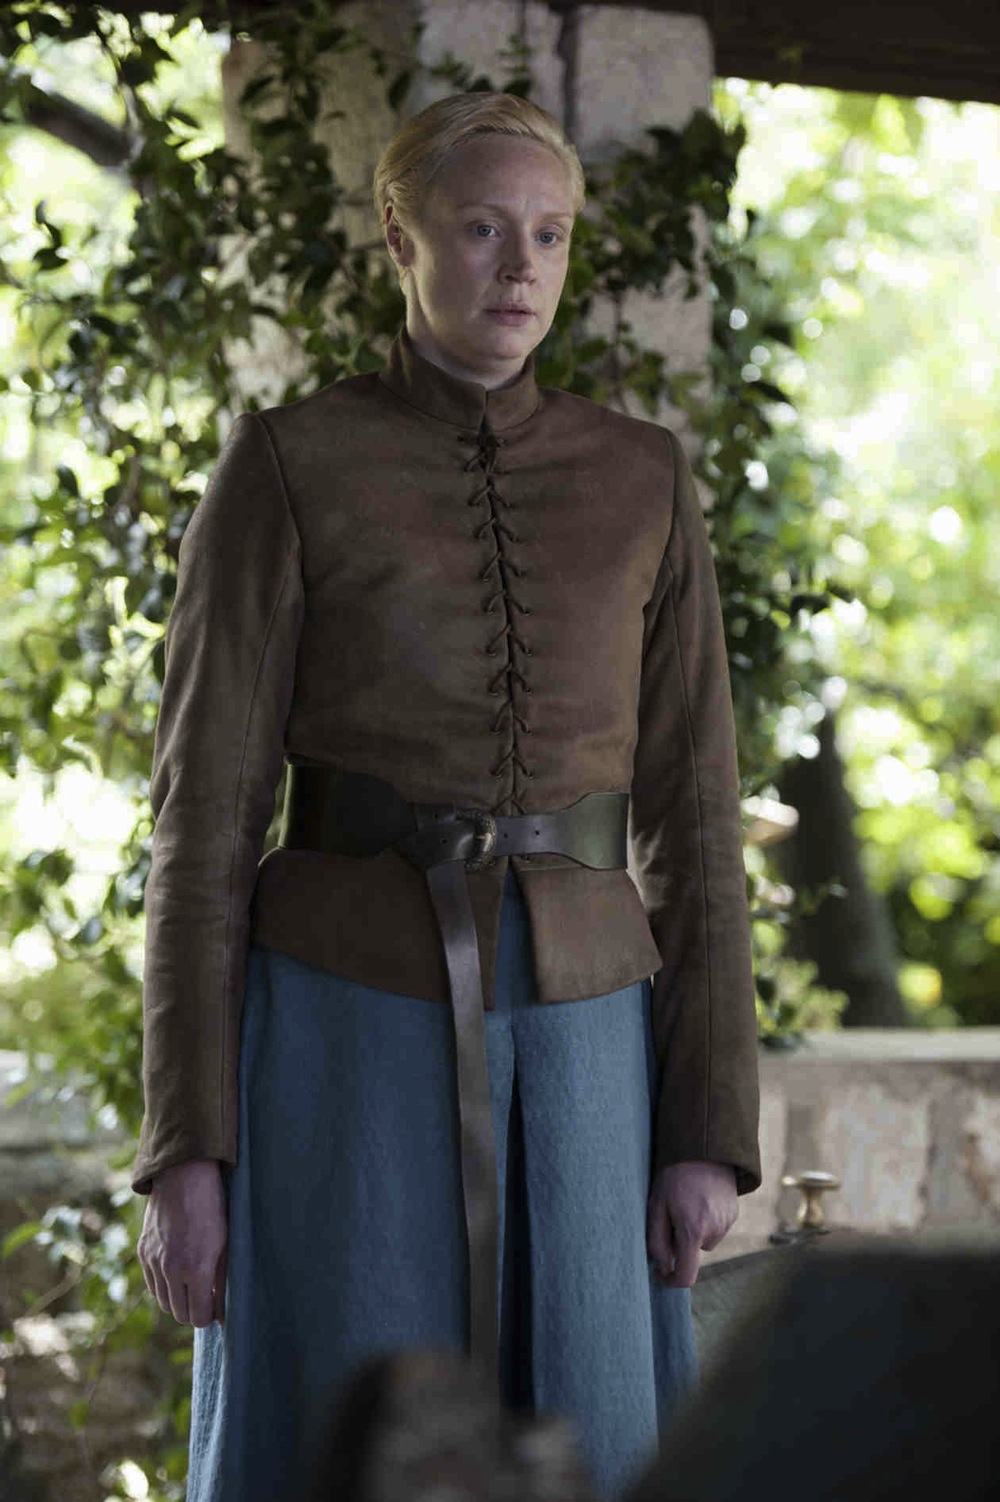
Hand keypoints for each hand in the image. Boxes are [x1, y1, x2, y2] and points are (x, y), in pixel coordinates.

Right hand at [137, 1158, 228, 1326]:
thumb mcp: (226, 1246)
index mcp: (196, 1269)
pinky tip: (177, 1274)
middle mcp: (171, 1269)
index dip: (209, 1317)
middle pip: (179, 1314)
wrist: (185, 1176)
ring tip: (192, 1286)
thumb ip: (222, 1283)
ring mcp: (153, 1261)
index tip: (215, 1309)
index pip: (199, 1316)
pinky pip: (152, 1284)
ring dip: (178, 1301)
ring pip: (163, 1302)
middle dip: (193, 1312)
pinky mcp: (143, 1251)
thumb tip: (221, 1315)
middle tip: (205, 1300)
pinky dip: (164, 1286)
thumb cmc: (213, 1208)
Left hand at [646, 1160, 737, 1287]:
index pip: (686, 1275)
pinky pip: (716, 1227)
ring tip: (687, 1202)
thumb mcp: (656, 1205)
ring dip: (695, 1230)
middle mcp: (714, 1230)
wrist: (704, 1148)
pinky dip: (707, 1220)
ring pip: (706, 1239)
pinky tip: (701, 1198)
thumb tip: (663, 1266)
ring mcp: (727, 1222)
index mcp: (693, 1231)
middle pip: (694, 1252)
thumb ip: (657, 1240)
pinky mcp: (734, 1213)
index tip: (661, 1274)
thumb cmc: (674, 1176)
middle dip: (682, 1242)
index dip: (672, 1281)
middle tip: (672, 1214)